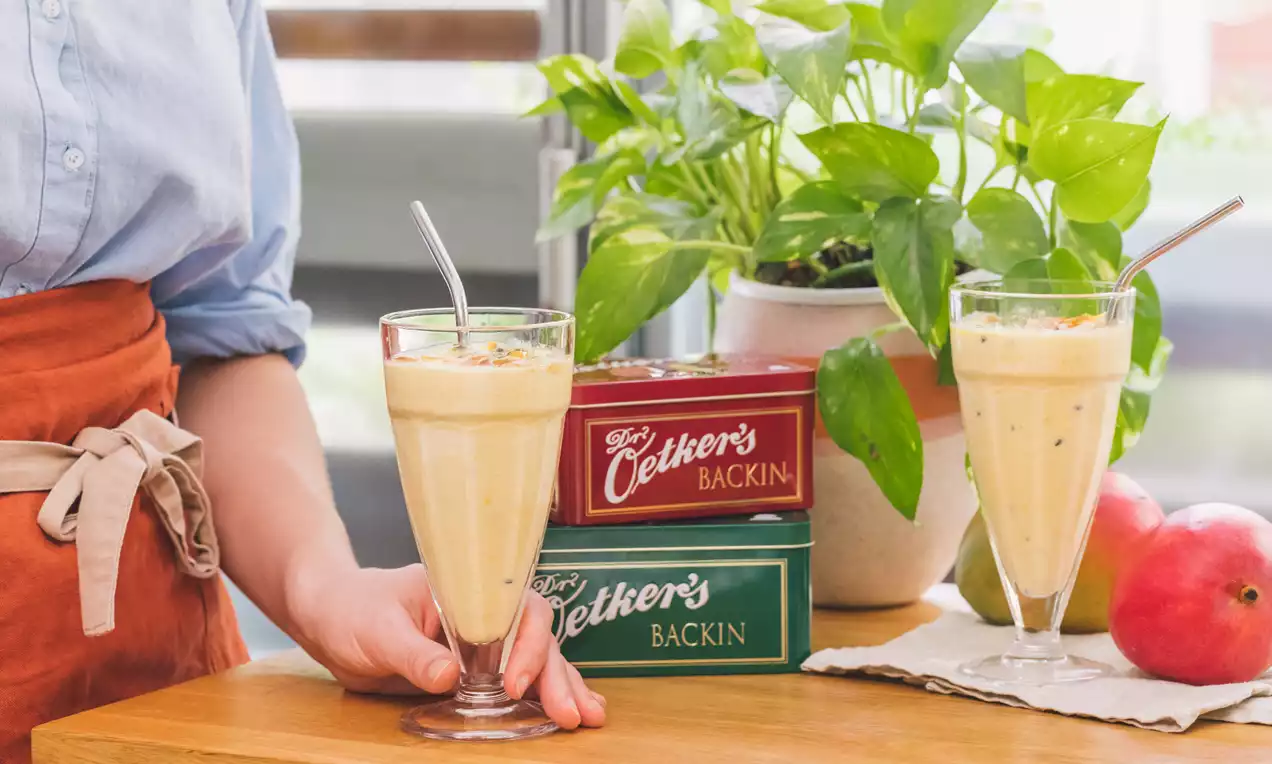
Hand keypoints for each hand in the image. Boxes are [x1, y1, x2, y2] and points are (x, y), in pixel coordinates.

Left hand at [286, 564, 604, 729]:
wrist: (329, 616)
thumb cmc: (352, 609)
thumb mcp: (377, 631)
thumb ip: (413, 653)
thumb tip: (450, 676)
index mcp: (467, 592)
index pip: (516, 609)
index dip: (526, 645)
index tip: (513, 684)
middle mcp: (484, 615)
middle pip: (536, 639)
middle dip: (557, 676)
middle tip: (571, 714)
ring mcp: (484, 644)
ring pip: (537, 661)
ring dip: (564, 688)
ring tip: (589, 718)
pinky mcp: (476, 672)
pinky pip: (518, 682)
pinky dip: (544, 697)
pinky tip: (567, 714)